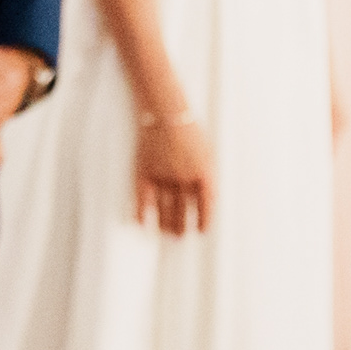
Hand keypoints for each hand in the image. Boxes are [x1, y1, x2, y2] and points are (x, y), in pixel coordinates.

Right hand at [133, 113, 212, 235]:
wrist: (166, 113)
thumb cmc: (190, 131)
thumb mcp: (208, 152)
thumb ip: (207, 175)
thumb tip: (208, 199)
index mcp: (204, 172)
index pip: (206, 205)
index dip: (204, 220)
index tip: (202, 231)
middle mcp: (183, 178)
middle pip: (183, 211)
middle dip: (182, 226)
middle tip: (180, 236)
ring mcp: (163, 176)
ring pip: (163, 209)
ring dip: (165, 224)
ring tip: (166, 233)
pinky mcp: (144, 173)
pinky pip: (142, 200)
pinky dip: (141, 214)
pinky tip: (142, 225)